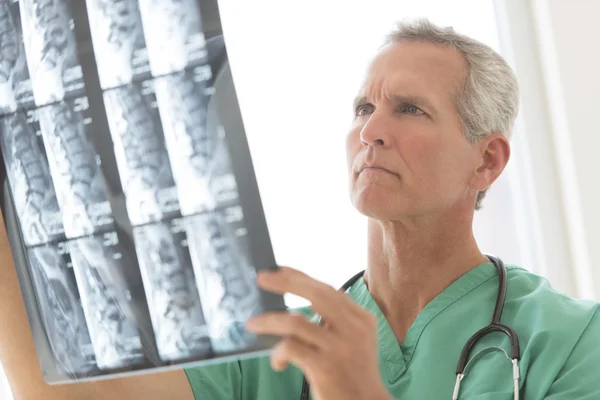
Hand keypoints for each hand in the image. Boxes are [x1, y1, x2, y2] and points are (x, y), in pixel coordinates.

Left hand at [245, 267, 391, 399]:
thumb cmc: (354, 374)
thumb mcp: (354, 341)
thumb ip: (334, 322)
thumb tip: (295, 307)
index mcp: (361, 318)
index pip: (327, 289)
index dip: (301, 277)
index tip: (279, 269)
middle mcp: (354, 328)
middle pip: (315, 294)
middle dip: (285, 282)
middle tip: (262, 279)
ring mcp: (340, 347)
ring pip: (296, 321)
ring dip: (269, 321)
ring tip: (252, 324)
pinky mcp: (325, 367)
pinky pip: (291, 348)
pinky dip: (278, 352)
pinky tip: (277, 361)